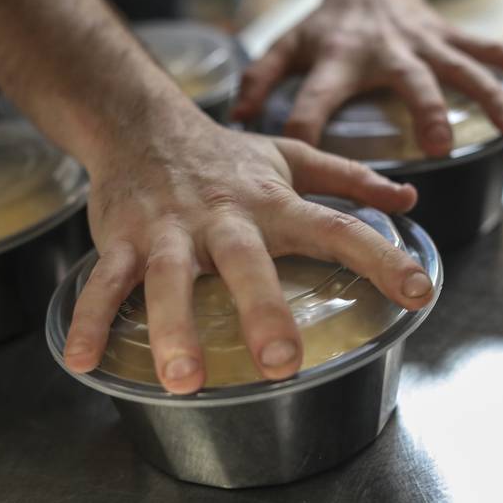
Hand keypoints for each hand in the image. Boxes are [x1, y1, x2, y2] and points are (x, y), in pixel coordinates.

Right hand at [62, 109, 433, 393]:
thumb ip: (349, 178)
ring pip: (170, 277)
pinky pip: (106, 281)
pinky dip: (92, 318)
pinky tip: (83, 360)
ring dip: (173, 327)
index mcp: (273, 203)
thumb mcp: (290, 158)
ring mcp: (169, 229)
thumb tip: (408, 197)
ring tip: (183, 380)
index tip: (418, 292)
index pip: (336, 227)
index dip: (380, 258)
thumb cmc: (224, 154)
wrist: (141, 122)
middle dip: (261, 309)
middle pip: (246, 261)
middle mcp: (224, 217)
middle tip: (280, 361)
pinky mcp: (123, 238)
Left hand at [232, 0, 502, 156]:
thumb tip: (240, 118)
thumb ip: (262, 79)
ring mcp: (425, 43)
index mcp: (338, 57)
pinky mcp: (450, 37)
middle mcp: (386, 51)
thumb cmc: (327, 25)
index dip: (305, 128)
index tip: (303, 159)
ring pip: (463, 65)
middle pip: (409, 80)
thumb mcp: (288, 46)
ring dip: (488, 94)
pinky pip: (492, 52)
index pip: (315, 98)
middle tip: (439, 145)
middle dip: (425, 110)